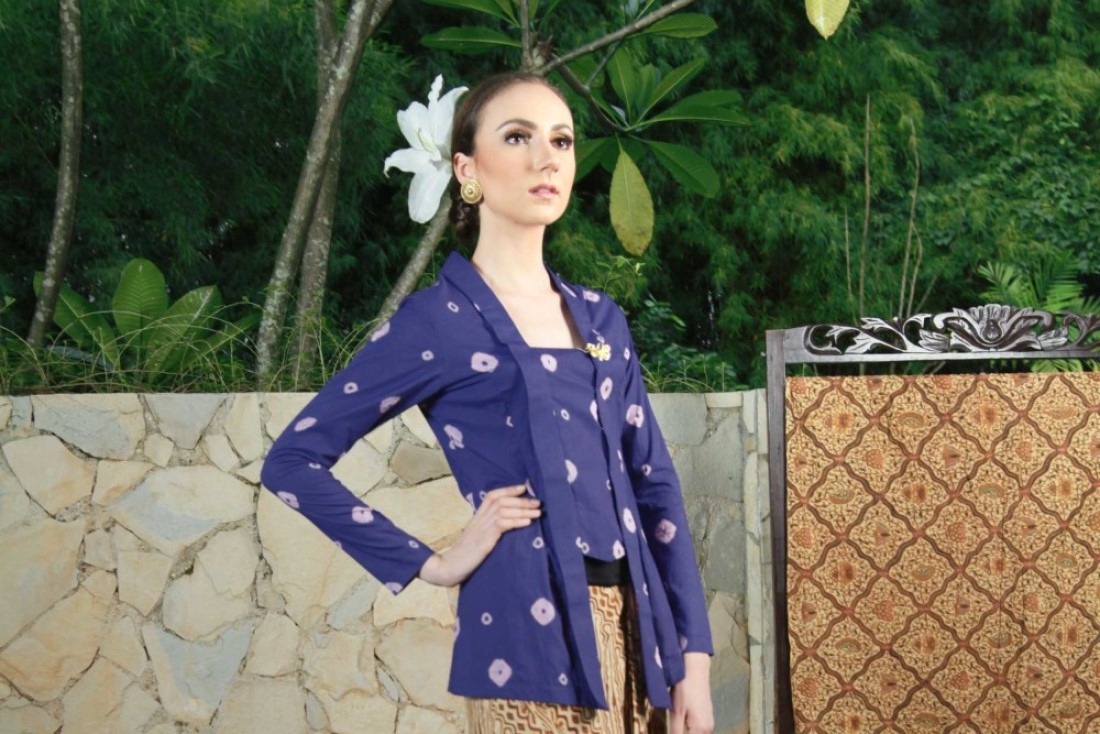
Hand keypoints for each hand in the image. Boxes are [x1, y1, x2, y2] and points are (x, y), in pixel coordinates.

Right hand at [418, 484, 540, 586]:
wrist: (450, 567)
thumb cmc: (465, 555)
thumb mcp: (477, 537)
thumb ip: (488, 528)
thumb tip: (507, 523)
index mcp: (477, 517)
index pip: (492, 496)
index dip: (508, 489)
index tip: (524, 488)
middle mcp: (479, 519)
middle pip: (501, 501)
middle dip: (521, 500)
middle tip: (538, 503)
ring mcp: (480, 528)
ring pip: (503, 511)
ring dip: (523, 510)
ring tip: (538, 513)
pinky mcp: (484, 540)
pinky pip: (501, 525)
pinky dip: (516, 522)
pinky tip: (527, 523)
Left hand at [670, 652, 713, 733]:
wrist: (695, 670)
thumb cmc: (684, 690)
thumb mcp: (676, 713)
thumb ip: (676, 732)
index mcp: (701, 730)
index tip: (674, 730)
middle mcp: (709, 728)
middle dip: (684, 733)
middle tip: (674, 727)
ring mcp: (709, 721)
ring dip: (688, 732)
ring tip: (677, 725)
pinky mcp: (708, 715)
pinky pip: (700, 729)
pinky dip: (692, 730)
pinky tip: (683, 722)